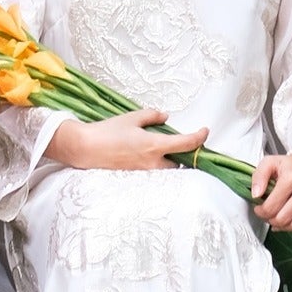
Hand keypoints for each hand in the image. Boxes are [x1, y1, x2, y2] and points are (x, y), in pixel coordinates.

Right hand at [52, 108, 208, 171]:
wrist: (85, 149)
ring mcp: (144, 171)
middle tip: (185, 142)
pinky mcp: (136, 175)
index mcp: (155, 145)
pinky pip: (154, 171)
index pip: (186, 144)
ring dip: (171, 160)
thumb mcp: (131, 117)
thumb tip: (165, 117)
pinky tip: (149, 152)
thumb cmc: (108, 131)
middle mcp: (153, 162)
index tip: (206, 131)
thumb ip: (152, 116)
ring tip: (166, 147)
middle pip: (181, 162)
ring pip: (167, 168)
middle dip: (185, 154)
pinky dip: (158, 163)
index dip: (200, 138)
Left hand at [250, 149, 291, 236]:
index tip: (260, 210)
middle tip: (270, 216)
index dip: (261, 212)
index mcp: (291, 176)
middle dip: (273, 221)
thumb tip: (256, 195)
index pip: (271, 207)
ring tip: (282, 222)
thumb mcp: (270, 162)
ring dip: (288, 228)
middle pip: (285, 218)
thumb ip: (258, 176)